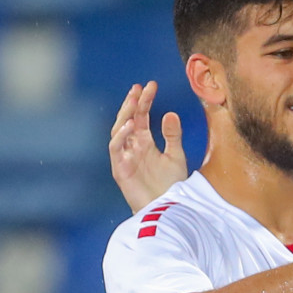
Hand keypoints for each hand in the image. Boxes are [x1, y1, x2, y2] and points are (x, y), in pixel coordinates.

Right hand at [109, 81, 188, 212]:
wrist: (166, 208)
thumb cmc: (171, 185)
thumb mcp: (176, 156)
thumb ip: (172, 135)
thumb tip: (169, 113)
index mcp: (145, 141)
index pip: (141, 116)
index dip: (145, 100)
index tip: (151, 85)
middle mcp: (133, 146)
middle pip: (128, 119)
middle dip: (132, 103)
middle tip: (138, 87)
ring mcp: (125, 157)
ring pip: (118, 130)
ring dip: (125, 115)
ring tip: (134, 101)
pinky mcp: (120, 169)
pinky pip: (116, 148)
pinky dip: (121, 136)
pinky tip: (130, 125)